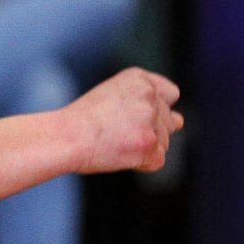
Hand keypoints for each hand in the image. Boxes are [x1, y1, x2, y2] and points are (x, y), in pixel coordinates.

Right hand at [66, 67, 181, 174]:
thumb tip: (180, 121)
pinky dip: (140, 164)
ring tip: (113, 144)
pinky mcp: (149, 144)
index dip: (154, 108)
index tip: (131, 117)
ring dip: (144, 148)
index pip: (170, 94)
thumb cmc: (80, 121)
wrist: (63, 138)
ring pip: (165, 142)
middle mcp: (149, 95)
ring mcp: (151, 120)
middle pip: (168, 121)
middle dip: (148, 131)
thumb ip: (146, 102)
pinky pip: (157, 161)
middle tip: (115, 133)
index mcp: (139, 79)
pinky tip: (117, 155)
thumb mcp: (111, 97)